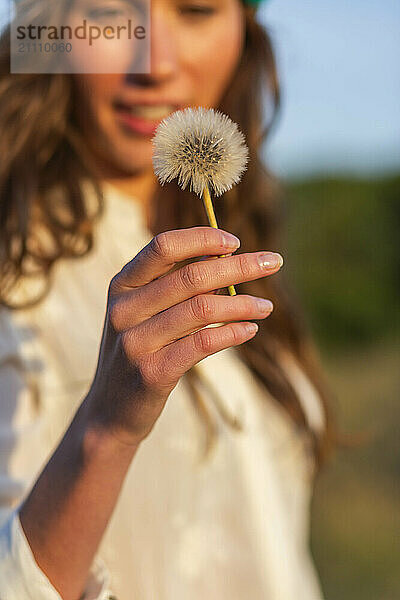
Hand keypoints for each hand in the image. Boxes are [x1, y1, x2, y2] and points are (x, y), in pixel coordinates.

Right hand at [85, 227, 282, 445]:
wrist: (110, 411)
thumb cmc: (139, 351)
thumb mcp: (144, 313)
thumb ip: (175, 285)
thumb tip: (225, 258)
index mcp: (121, 285)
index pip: (163, 246)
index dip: (202, 238)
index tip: (236, 242)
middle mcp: (124, 309)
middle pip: (191, 276)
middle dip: (239, 266)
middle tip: (273, 263)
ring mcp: (135, 342)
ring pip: (202, 309)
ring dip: (243, 304)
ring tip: (266, 306)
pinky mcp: (152, 372)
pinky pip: (203, 344)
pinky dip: (233, 333)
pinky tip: (250, 330)